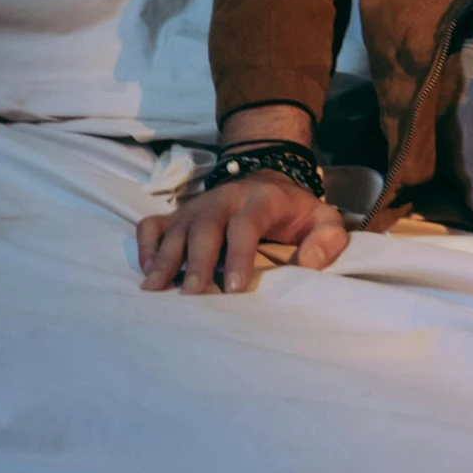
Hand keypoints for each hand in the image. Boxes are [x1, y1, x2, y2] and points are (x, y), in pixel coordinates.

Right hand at [137, 171, 346, 294]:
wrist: (269, 178)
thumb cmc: (295, 211)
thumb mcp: (322, 219)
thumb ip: (327, 239)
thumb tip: (307, 263)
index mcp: (260, 200)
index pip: (246, 225)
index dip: (239, 256)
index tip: (233, 289)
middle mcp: (223, 199)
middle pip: (205, 226)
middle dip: (197, 261)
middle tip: (191, 295)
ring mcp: (196, 207)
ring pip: (176, 228)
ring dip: (164, 259)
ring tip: (155, 290)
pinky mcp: (177, 215)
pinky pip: (152, 225)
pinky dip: (145, 246)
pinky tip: (147, 272)